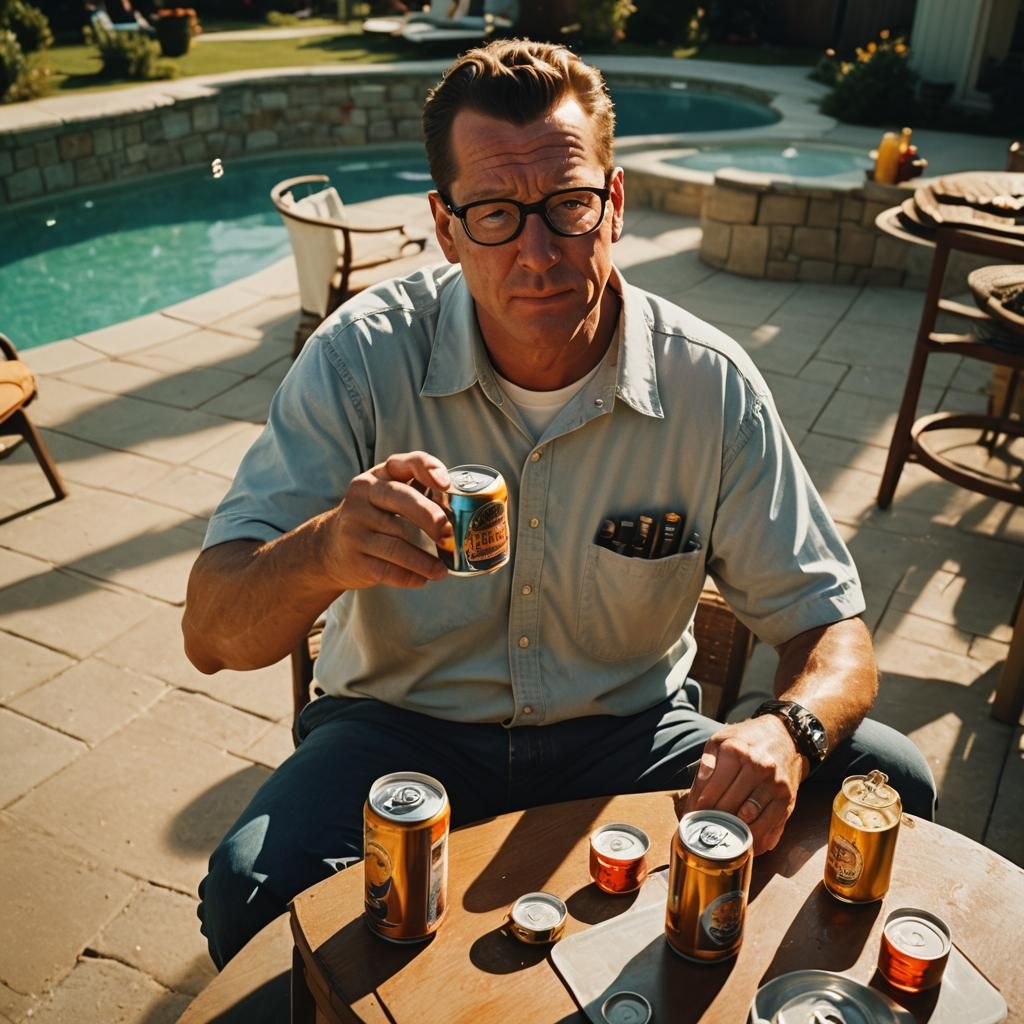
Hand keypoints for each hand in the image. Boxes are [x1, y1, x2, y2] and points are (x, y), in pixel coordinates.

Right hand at [323, 451, 453, 590]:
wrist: (328, 547)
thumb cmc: (373, 518)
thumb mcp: (386, 496)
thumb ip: (418, 492)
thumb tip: (463, 509)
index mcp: (376, 477)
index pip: (403, 463)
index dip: (427, 469)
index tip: (446, 484)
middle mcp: (362, 497)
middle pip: (400, 499)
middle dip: (429, 516)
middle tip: (448, 534)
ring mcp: (355, 528)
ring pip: (396, 543)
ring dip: (424, 560)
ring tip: (442, 570)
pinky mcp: (354, 558)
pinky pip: (386, 569)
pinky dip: (408, 576)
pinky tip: (422, 579)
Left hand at [684, 715, 805, 854]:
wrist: (786, 737)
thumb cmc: (747, 740)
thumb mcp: (721, 740)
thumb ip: (706, 764)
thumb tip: (696, 793)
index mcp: (737, 752)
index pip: (713, 788)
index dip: (699, 805)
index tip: (692, 816)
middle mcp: (758, 767)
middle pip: (729, 805)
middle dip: (713, 820)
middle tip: (703, 829)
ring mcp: (775, 785)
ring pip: (749, 819)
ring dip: (733, 832)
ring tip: (720, 836)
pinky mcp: (788, 800)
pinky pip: (770, 827)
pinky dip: (756, 839)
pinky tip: (744, 843)